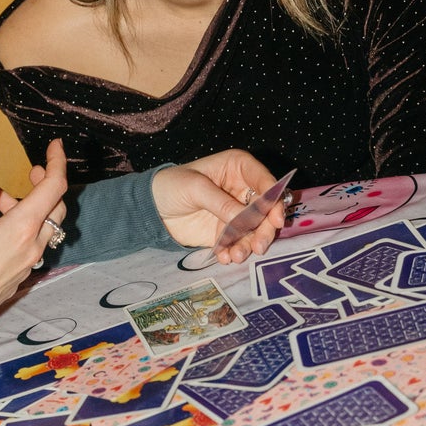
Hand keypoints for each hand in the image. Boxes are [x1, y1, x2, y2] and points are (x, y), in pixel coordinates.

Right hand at [0, 140, 68, 337]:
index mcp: (23, 227)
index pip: (54, 186)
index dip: (56, 162)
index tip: (55, 145)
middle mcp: (33, 245)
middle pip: (56, 207)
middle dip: (47, 185)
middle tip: (31, 172)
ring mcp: (29, 263)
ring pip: (45, 227)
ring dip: (31, 207)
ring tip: (0, 201)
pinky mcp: (20, 274)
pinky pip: (34, 244)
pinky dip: (25, 227)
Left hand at [151, 151, 286, 265]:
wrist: (151, 208)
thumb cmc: (171, 186)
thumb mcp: (195, 188)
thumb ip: (221, 203)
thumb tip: (245, 219)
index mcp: (238, 168)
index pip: (265, 182)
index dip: (273, 200)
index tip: (275, 219)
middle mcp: (243, 190)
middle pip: (266, 210)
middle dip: (264, 229)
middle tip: (258, 246)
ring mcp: (237, 213)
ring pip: (256, 230)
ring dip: (250, 245)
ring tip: (236, 256)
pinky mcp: (227, 232)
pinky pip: (239, 243)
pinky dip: (235, 252)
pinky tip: (225, 257)